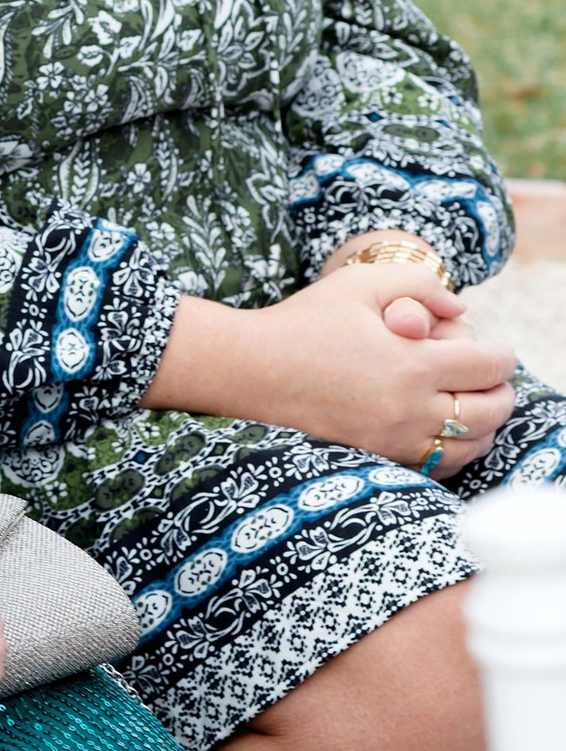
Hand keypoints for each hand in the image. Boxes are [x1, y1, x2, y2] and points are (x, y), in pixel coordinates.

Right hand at [147, 259, 515, 471]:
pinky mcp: (375, 460)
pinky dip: (451, 450)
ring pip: (469, 446)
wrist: (247, 372)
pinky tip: (441, 431)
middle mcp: (408, 410)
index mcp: (411, 364)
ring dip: (480, 425)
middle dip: (499, 391)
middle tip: (489, 378)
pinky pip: (436, 466)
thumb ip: (420, 284)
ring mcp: (392, 442)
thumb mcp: (360, 283)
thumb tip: (459, 310)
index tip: (496, 350)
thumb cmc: (302, 322)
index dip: (502, 354)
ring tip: (470, 404)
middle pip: (490, 411)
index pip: (490, 366)